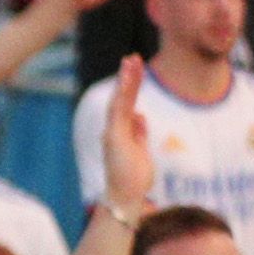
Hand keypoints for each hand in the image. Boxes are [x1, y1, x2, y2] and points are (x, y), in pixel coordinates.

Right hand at [100, 60, 157, 220]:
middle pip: (121, 99)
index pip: (125, 105)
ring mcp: (113, 133)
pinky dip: (124, 93)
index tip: (135, 68)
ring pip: (120, 101)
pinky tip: (129, 79)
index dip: (130, 86)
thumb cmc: (133, 178)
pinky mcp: (115, 137)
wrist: (126, 196)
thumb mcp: (141, 151)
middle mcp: (113, 131)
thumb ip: (139, 133)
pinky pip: (120, 110)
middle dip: (126, 78)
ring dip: (126, 80)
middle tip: (132, 58)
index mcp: (120, 133)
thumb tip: (140, 117)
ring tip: (131, 61)